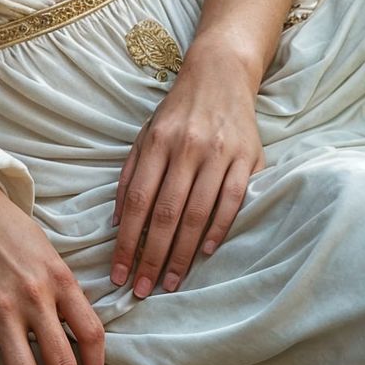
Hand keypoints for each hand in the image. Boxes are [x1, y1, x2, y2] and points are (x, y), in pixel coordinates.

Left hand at [111, 44, 264, 298]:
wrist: (220, 74)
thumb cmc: (178, 111)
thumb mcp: (145, 133)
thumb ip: (130, 174)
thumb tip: (116, 220)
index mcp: (158, 143)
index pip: (137, 201)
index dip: (126, 241)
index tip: (118, 272)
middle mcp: (187, 148)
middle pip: (166, 213)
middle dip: (151, 257)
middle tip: (142, 290)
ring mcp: (218, 153)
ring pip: (198, 212)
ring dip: (183, 253)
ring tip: (169, 282)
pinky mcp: (247, 157)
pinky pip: (231, 201)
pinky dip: (218, 229)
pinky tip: (206, 253)